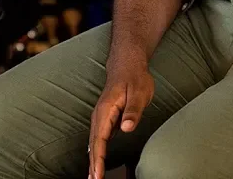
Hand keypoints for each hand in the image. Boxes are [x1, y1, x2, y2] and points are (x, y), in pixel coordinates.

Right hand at [87, 55, 153, 178]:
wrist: (126, 64)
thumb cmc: (134, 78)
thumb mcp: (139, 93)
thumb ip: (133, 111)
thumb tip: (127, 128)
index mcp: (106, 110)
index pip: (100, 139)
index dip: (98, 158)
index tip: (98, 174)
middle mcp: (100, 115)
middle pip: (93, 144)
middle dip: (93, 164)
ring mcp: (101, 117)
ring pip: (94, 142)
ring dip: (93, 160)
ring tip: (93, 177)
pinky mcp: (105, 118)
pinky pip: (98, 138)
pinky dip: (97, 151)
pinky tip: (97, 161)